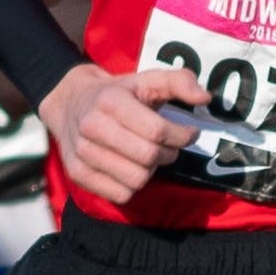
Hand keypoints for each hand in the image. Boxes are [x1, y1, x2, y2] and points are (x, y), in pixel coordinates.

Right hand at [42, 59, 204, 209]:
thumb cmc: (118, 94)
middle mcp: (91, 127)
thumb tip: (205, 98)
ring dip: (151, 171)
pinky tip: (131, 167)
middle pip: (149, 158)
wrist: (70, 103)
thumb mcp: (147, 80)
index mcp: (110, 101)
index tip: (189, 133)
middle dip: (169, 154)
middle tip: (169, 146)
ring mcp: (82, 153)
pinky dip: (133, 185)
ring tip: (148, 156)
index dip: (182, 136)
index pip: (157, 131)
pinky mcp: (78, 174)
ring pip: (137, 180)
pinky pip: (121, 194)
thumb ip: (180, 81)